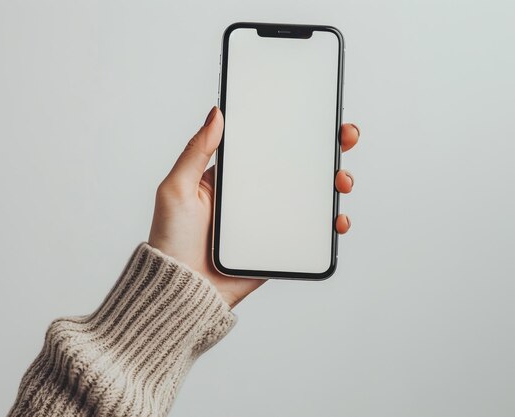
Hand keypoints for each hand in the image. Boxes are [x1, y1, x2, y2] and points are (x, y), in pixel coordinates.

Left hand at [149, 107, 358, 307]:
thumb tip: (216, 113)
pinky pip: (311, 232)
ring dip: (334, 183)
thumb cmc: (170, 241)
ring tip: (341, 180)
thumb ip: (196, 151)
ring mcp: (268, 220)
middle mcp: (252, 196)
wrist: (183, 291)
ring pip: (311, 197)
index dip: (292, 128)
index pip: (266, 146)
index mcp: (230, 177)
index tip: (316, 113)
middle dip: (326, 150)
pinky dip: (330, 224)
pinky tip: (336, 219)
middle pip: (297, 167)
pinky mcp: (279, 244)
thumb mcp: (176, 189)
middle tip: (343, 138)